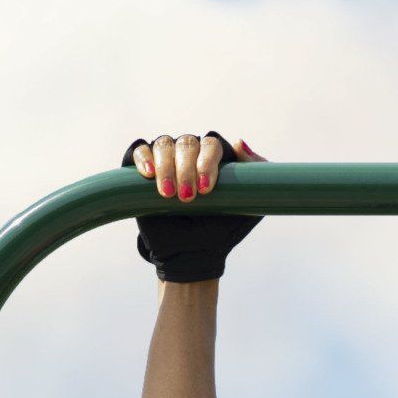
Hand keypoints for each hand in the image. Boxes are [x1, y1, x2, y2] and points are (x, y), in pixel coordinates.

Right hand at [120, 129, 265, 282]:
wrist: (191, 255)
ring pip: (164, 145)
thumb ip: (257, 175)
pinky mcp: (143, 169)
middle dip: (186, 169)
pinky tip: (148, 174)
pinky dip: (143, 157)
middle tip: (188, 198)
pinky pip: (140, 149)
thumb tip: (240, 142)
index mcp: (213, 158)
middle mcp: (189, 154)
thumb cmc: (221, 231)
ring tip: (169, 195)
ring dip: (166, 168)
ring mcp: (166, 159)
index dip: (208, 162)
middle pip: (187, 143)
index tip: (207, 190)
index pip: (211, 145)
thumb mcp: (249, 207)